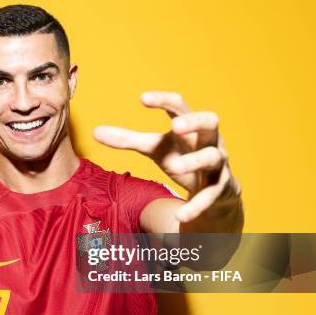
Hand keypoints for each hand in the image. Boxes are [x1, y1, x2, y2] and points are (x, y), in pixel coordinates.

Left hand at [93, 91, 240, 222]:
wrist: (214, 190)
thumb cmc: (182, 158)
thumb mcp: (154, 149)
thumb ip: (128, 140)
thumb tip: (95, 132)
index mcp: (190, 126)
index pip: (180, 105)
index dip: (163, 100)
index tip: (142, 98)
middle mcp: (208, 140)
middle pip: (210, 121)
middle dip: (194, 122)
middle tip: (174, 126)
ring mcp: (218, 163)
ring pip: (212, 157)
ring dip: (194, 162)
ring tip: (174, 167)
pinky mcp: (221, 187)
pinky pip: (211, 195)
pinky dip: (196, 205)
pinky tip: (181, 216)